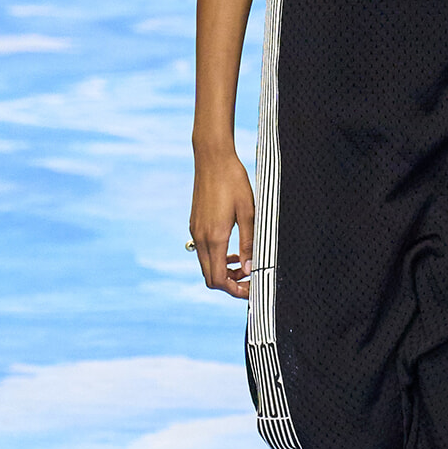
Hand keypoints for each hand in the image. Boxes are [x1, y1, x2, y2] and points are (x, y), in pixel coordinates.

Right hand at [189, 152, 254, 297]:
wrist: (212, 158)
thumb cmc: (233, 181)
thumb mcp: (249, 212)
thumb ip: (249, 243)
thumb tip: (250, 269)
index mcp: (215, 237)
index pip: (218, 279)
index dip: (234, 290)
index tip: (252, 289)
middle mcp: (201, 237)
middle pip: (210, 277)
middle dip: (230, 285)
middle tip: (251, 281)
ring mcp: (196, 231)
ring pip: (207, 265)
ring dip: (224, 271)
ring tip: (245, 266)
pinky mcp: (196, 224)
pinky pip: (205, 251)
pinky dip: (218, 258)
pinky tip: (235, 250)